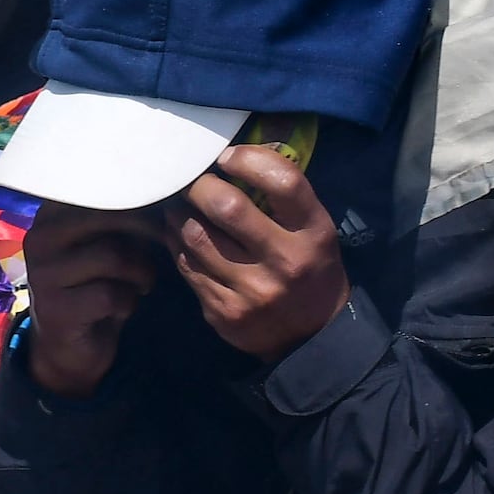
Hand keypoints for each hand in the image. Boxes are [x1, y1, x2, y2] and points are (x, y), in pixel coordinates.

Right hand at [21, 202, 167, 395]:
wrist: (66, 347)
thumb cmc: (93, 285)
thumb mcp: (106, 245)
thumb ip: (123, 217)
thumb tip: (167, 189)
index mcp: (52, 213)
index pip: (99, 185)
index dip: (138, 194)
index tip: (163, 206)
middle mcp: (41, 237)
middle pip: (107, 214)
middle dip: (146, 229)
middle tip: (165, 243)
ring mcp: (44, 273)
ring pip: (113, 255)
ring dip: (141, 271)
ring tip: (143, 282)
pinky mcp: (56, 309)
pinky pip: (111, 294)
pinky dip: (129, 301)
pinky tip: (126, 306)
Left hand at [177, 145, 346, 361]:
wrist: (313, 336)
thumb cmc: (310, 266)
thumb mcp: (314, 229)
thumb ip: (281, 196)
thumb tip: (228, 156)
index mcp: (314, 233)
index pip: (283, 181)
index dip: (248, 159)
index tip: (228, 157)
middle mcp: (286, 262)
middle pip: (227, 206)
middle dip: (200, 185)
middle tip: (193, 180)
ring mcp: (253, 292)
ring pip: (196, 235)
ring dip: (180, 212)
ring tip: (181, 204)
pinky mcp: (225, 313)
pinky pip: (187, 266)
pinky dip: (178, 243)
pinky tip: (181, 234)